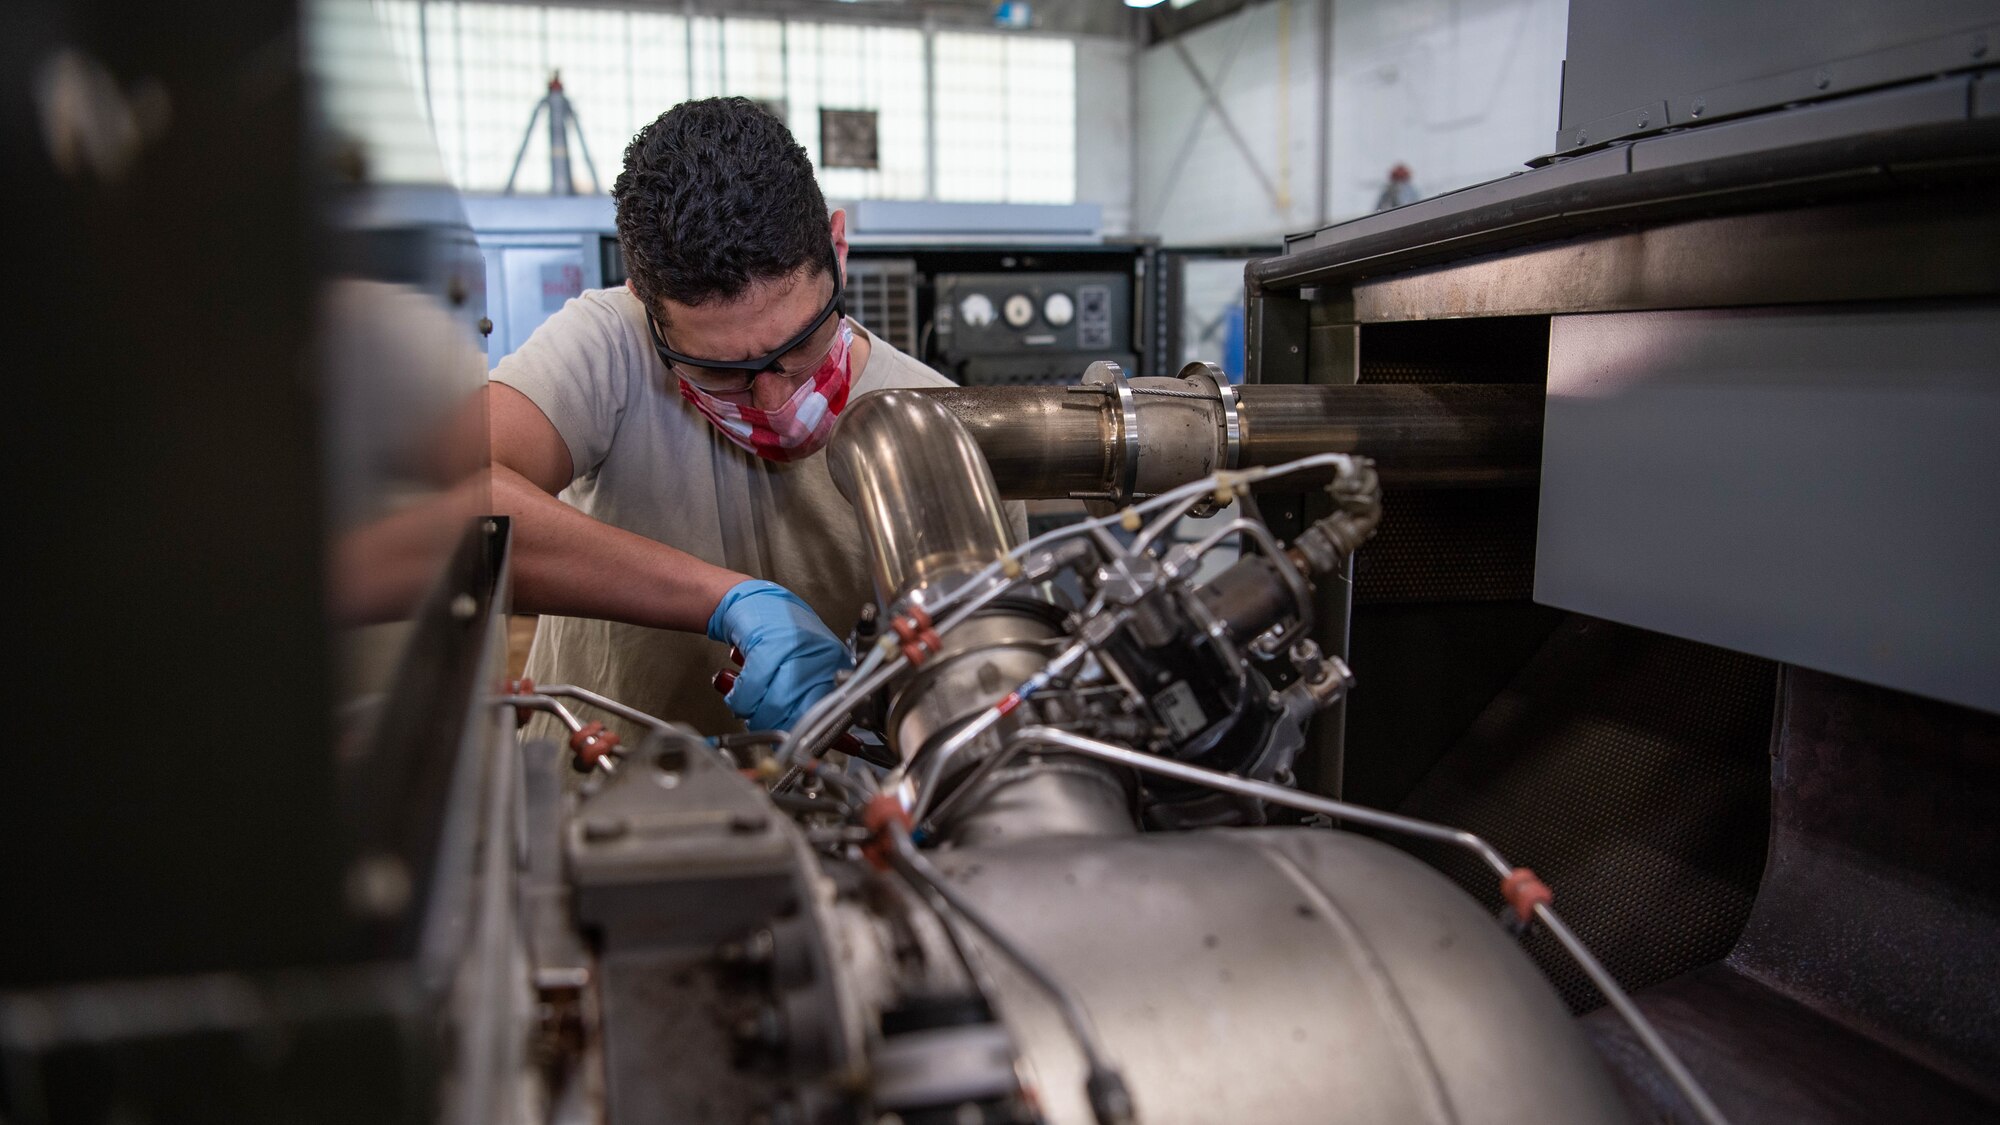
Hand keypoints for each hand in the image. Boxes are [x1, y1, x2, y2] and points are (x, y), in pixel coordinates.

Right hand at [706, 580, 852, 731]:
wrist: (756, 603)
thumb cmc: (780, 637)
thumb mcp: (806, 668)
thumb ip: (811, 701)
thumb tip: (814, 738)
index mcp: (835, 667)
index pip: (827, 715)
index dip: (803, 732)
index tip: (790, 740)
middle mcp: (821, 658)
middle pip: (798, 714)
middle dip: (774, 726)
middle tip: (762, 723)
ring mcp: (796, 650)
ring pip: (774, 705)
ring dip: (753, 713)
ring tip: (749, 706)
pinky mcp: (768, 644)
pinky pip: (752, 688)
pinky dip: (740, 698)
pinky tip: (738, 694)